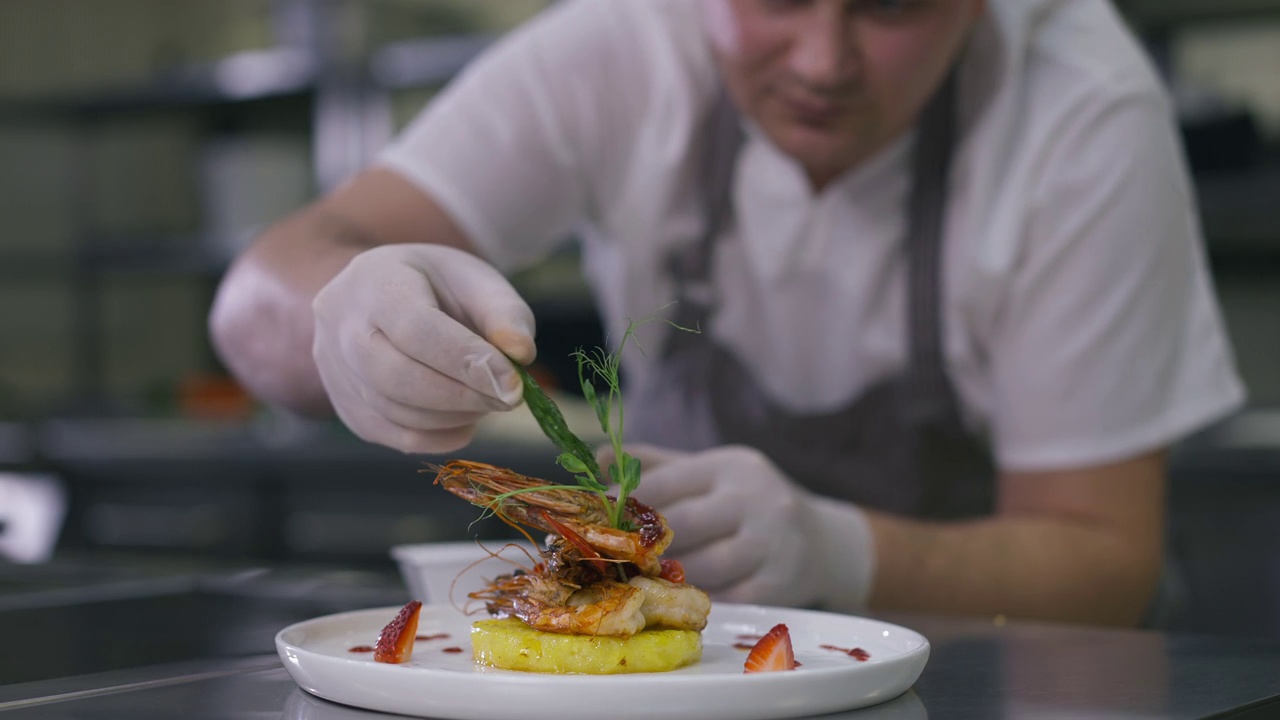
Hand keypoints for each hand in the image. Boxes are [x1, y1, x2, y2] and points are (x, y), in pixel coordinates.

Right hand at [312, 244, 534, 453]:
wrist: (385, 296)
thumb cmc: (438, 286)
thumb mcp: (476, 280)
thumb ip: (504, 313)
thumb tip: (521, 353)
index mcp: (374, 280)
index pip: (414, 329)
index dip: (465, 361)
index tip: (513, 384)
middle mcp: (341, 325)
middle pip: (394, 376)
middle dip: (461, 395)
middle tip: (509, 398)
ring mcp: (334, 369)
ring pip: (393, 411)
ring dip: (453, 416)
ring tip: (488, 400)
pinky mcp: (346, 406)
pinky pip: (391, 435)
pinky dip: (438, 437)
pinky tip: (466, 422)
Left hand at [604, 444, 876, 610]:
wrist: (823, 543)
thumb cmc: (751, 504)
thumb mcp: (714, 473)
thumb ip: (659, 466)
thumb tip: (598, 459)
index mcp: (732, 467)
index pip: (667, 482)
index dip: (627, 502)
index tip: (598, 516)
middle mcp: (756, 500)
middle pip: (684, 525)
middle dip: (645, 543)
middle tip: (613, 554)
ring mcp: (772, 544)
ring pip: (703, 565)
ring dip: (669, 574)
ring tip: (642, 576)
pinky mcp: (778, 585)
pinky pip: (725, 596)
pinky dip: (698, 596)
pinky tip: (679, 595)